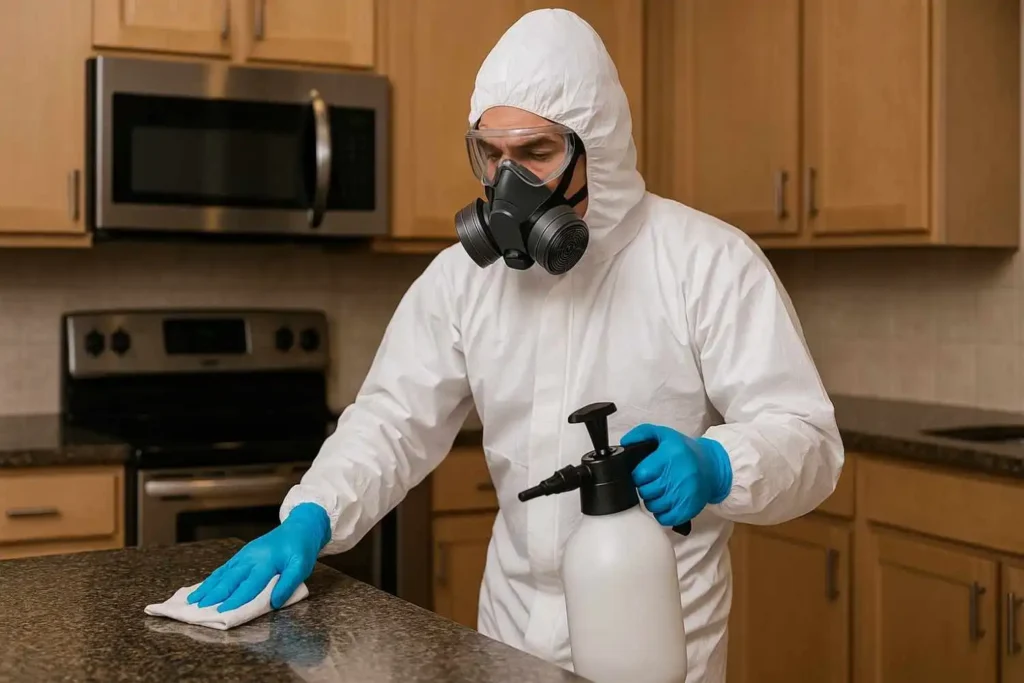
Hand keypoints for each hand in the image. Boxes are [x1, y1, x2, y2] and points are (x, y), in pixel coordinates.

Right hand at [187, 503, 330, 611]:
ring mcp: (245, 555)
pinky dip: (213, 578)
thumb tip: (274, 603)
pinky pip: (225, 568)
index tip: (221, 611)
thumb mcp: (301, 566)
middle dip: (213, 594)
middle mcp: (251, 558)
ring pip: (223, 573)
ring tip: (192, 599)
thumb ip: (288, 584)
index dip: (235, 600)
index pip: (248, 585)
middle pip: (229, 579)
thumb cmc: (301, 549)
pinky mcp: (243, 554)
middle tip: (197, 607)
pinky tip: (204, 586)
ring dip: (208, 586)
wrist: (300, 527)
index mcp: (266, 562)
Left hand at [621, 424, 732, 527]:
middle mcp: (678, 475)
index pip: (641, 474)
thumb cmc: (684, 451)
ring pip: (653, 506)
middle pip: (645, 492)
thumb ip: (641, 433)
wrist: (712, 467)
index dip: (638, 475)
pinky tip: (666, 503)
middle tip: (652, 482)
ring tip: (660, 491)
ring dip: (652, 501)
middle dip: (645, 488)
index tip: (643, 474)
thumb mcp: (664, 434)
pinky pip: (664, 519)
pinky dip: (662, 513)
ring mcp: (684, 494)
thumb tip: (625, 443)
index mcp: (670, 455)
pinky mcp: (689, 509)